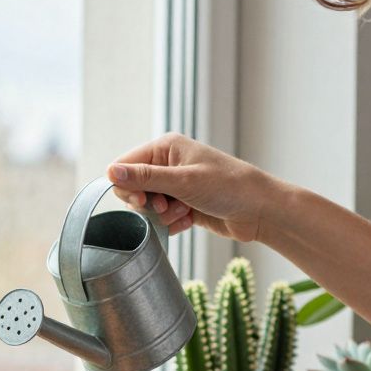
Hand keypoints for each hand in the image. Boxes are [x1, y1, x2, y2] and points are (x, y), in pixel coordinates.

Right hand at [107, 132, 276, 242]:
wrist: (260, 210)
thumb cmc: (227, 186)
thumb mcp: (183, 181)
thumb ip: (145, 177)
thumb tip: (110, 171)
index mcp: (166, 147)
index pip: (125, 165)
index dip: (127, 186)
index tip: (141, 201)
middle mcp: (169, 163)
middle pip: (135, 188)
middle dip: (147, 203)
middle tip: (166, 207)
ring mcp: (177, 185)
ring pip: (149, 206)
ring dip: (163, 215)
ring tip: (184, 212)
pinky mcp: (184, 205)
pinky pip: (164, 217)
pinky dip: (173, 222)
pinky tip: (190, 220)